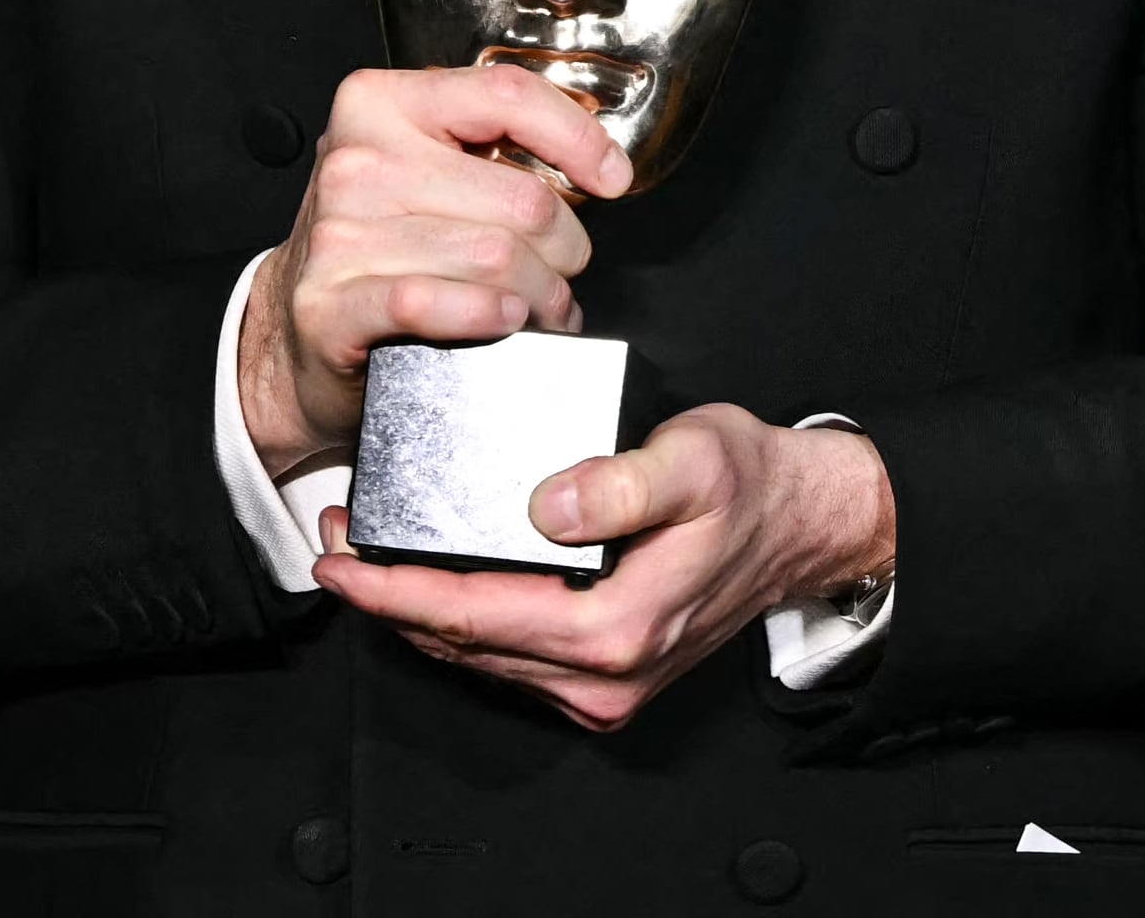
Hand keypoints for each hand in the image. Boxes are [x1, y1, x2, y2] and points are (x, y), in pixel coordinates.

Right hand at [236, 64, 630, 474]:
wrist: (295, 326)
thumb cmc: (379, 241)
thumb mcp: (426, 165)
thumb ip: (496, 145)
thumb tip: (597, 163)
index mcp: (383, 104)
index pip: (509, 96)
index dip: (579, 139)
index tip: (611, 178)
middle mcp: (356, 161)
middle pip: (521, 197)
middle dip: (566, 247)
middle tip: (562, 270)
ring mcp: (339, 233)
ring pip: (497, 257)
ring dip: (541, 295)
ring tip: (540, 306)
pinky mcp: (331, 304)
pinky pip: (438, 302)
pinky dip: (490, 317)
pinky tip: (504, 320)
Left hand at [310, 407, 894, 730]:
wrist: (807, 525)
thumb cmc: (754, 485)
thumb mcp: (698, 457)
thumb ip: (625, 480)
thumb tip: (548, 503)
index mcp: (616, 628)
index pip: (470, 616)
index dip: (392, 591)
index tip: (339, 561)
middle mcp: (603, 676)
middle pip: (461, 645)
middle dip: (388, 598)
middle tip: (336, 541)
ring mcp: (603, 688)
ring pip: (478, 657)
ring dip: (417, 612)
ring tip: (371, 556)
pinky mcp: (604, 680)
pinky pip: (508, 658)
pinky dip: (462, 623)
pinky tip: (438, 582)